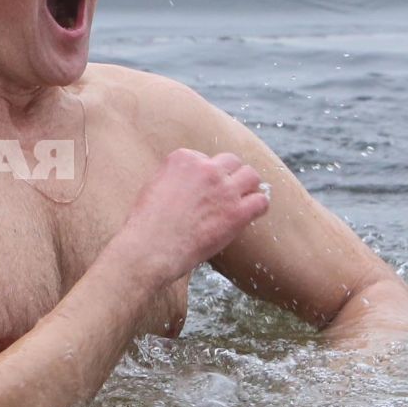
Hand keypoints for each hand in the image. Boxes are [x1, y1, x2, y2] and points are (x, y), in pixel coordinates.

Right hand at [122, 149, 269, 285]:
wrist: (150, 247)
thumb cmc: (146, 223)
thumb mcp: (154, 186)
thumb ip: (174, 177)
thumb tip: (187, 183)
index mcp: (183, 159)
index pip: (204, 158)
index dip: (204, 175)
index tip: (200, 189)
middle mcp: (206, 168)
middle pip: (230, 161)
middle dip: (228, 175)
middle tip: (224, 192)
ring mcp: (224, 189)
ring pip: (251, 176)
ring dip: (247, 186)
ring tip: (241, 199)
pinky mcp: (237, 212)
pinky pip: (261, 201)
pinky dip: (257, 206)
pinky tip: (249, 213)